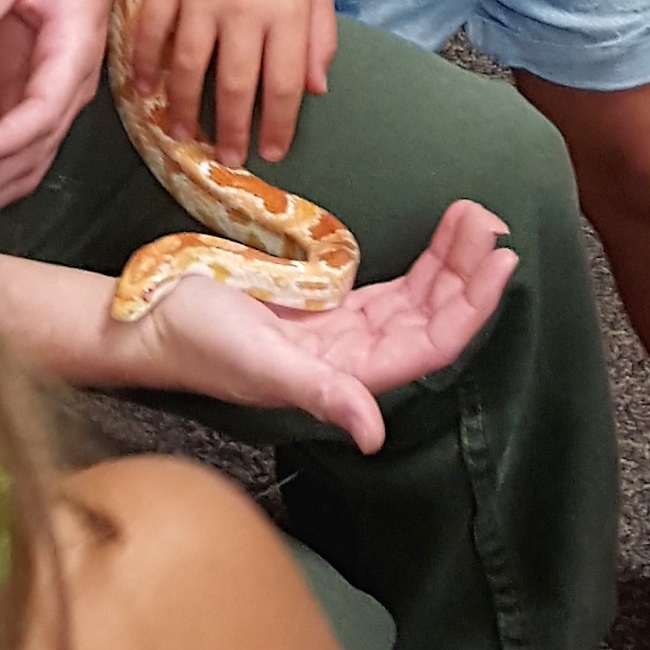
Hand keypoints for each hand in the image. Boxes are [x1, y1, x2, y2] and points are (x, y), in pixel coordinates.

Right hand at [124, 201, 515, 448]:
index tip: (501, 260)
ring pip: (417, 298)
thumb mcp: (259, 362)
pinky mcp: (328, 308)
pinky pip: (392, 287)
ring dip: (450, 260)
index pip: (428, 346)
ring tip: (476, 214)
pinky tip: (444, 234)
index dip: (470, 308)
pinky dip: (422, 260)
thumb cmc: (196, 339)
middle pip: (431, 318)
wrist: (148, 317)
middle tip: (491, 220)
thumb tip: (374, 434)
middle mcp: (353, 360)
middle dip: (466, 272)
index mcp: (345, 378)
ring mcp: (343, 333)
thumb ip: (320, 393)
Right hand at [131, 0, 336, 167]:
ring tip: (186, 135)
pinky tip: (147, 93)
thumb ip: (320, 36)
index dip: (276, 125)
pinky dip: (146, 68)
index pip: (283, 83)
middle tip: (228, 157)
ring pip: (190, 68)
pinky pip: (151, 34)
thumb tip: (315, 90)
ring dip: (186, 109)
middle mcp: (245, 7)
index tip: (270, 152)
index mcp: (288, 10)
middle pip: (236, 85)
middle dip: (231, 131)